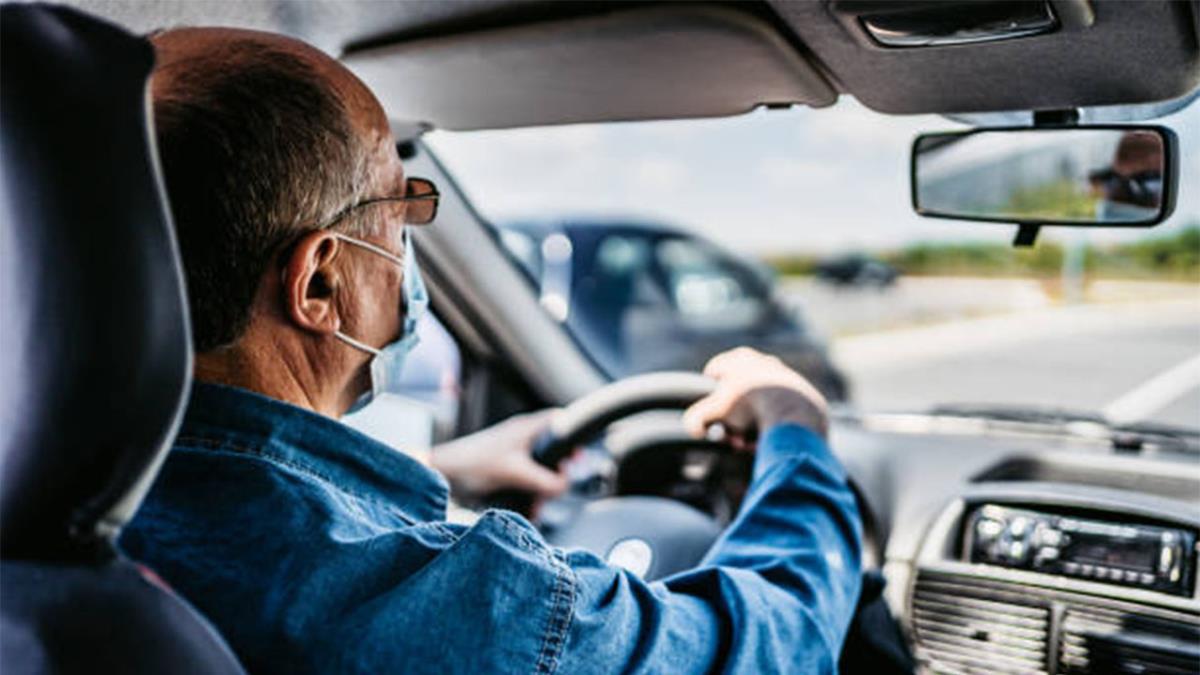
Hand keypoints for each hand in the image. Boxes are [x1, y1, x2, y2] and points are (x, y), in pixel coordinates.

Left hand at [430, 410, 568, 501]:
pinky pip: (526, 479)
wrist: (442, 474)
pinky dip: (530, 493)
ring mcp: (512, 454)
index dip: (572, 435)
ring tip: (539, 502)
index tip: (579, 456)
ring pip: (540, 468)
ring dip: (543, 487)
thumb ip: (543, 480)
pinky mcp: (504, 469)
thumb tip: (564, 486)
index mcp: (525, 428)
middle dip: (558, 471)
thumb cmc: (472, 463)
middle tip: (559, 485)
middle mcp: (521, 438)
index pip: (558, 421)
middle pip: (553, 450)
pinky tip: (528, 508)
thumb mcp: (515, 472)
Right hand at [682, 347, 828, 444]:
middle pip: (737, 393)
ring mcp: (783, 374)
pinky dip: (771, 425)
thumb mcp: (713, 412)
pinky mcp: (801, 392)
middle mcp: (762, 361)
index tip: (713, 418)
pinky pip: (778, 410)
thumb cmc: (750, 407)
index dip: (708, 400)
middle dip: (732, 418)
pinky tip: (769, 439)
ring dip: (751, 425)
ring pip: (758, 403)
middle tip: (733, 437)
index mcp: (739, 357)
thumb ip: (695, 419)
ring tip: (751, 443)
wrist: (794, 413)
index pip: (713, 376)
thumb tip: (693, 429)